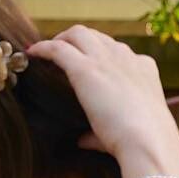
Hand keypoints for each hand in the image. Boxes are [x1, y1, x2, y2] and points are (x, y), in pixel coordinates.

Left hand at [23, 25, 178, 162]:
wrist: (146, 140)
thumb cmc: (138, 142)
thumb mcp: (125, 130)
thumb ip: (99, 134)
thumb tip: (83, 140)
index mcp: (141, 68)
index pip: (117, 52)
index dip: (97, 54)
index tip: (83, 62)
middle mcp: (125, 57)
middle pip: (97, 36)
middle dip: (77, 40)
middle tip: (59, 51)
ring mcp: (106, 60)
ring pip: (79, 34)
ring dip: (60, 39)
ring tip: (45, 49)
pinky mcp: (86, 69)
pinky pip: (60, 49)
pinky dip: (44, 48)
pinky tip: (32, 53)